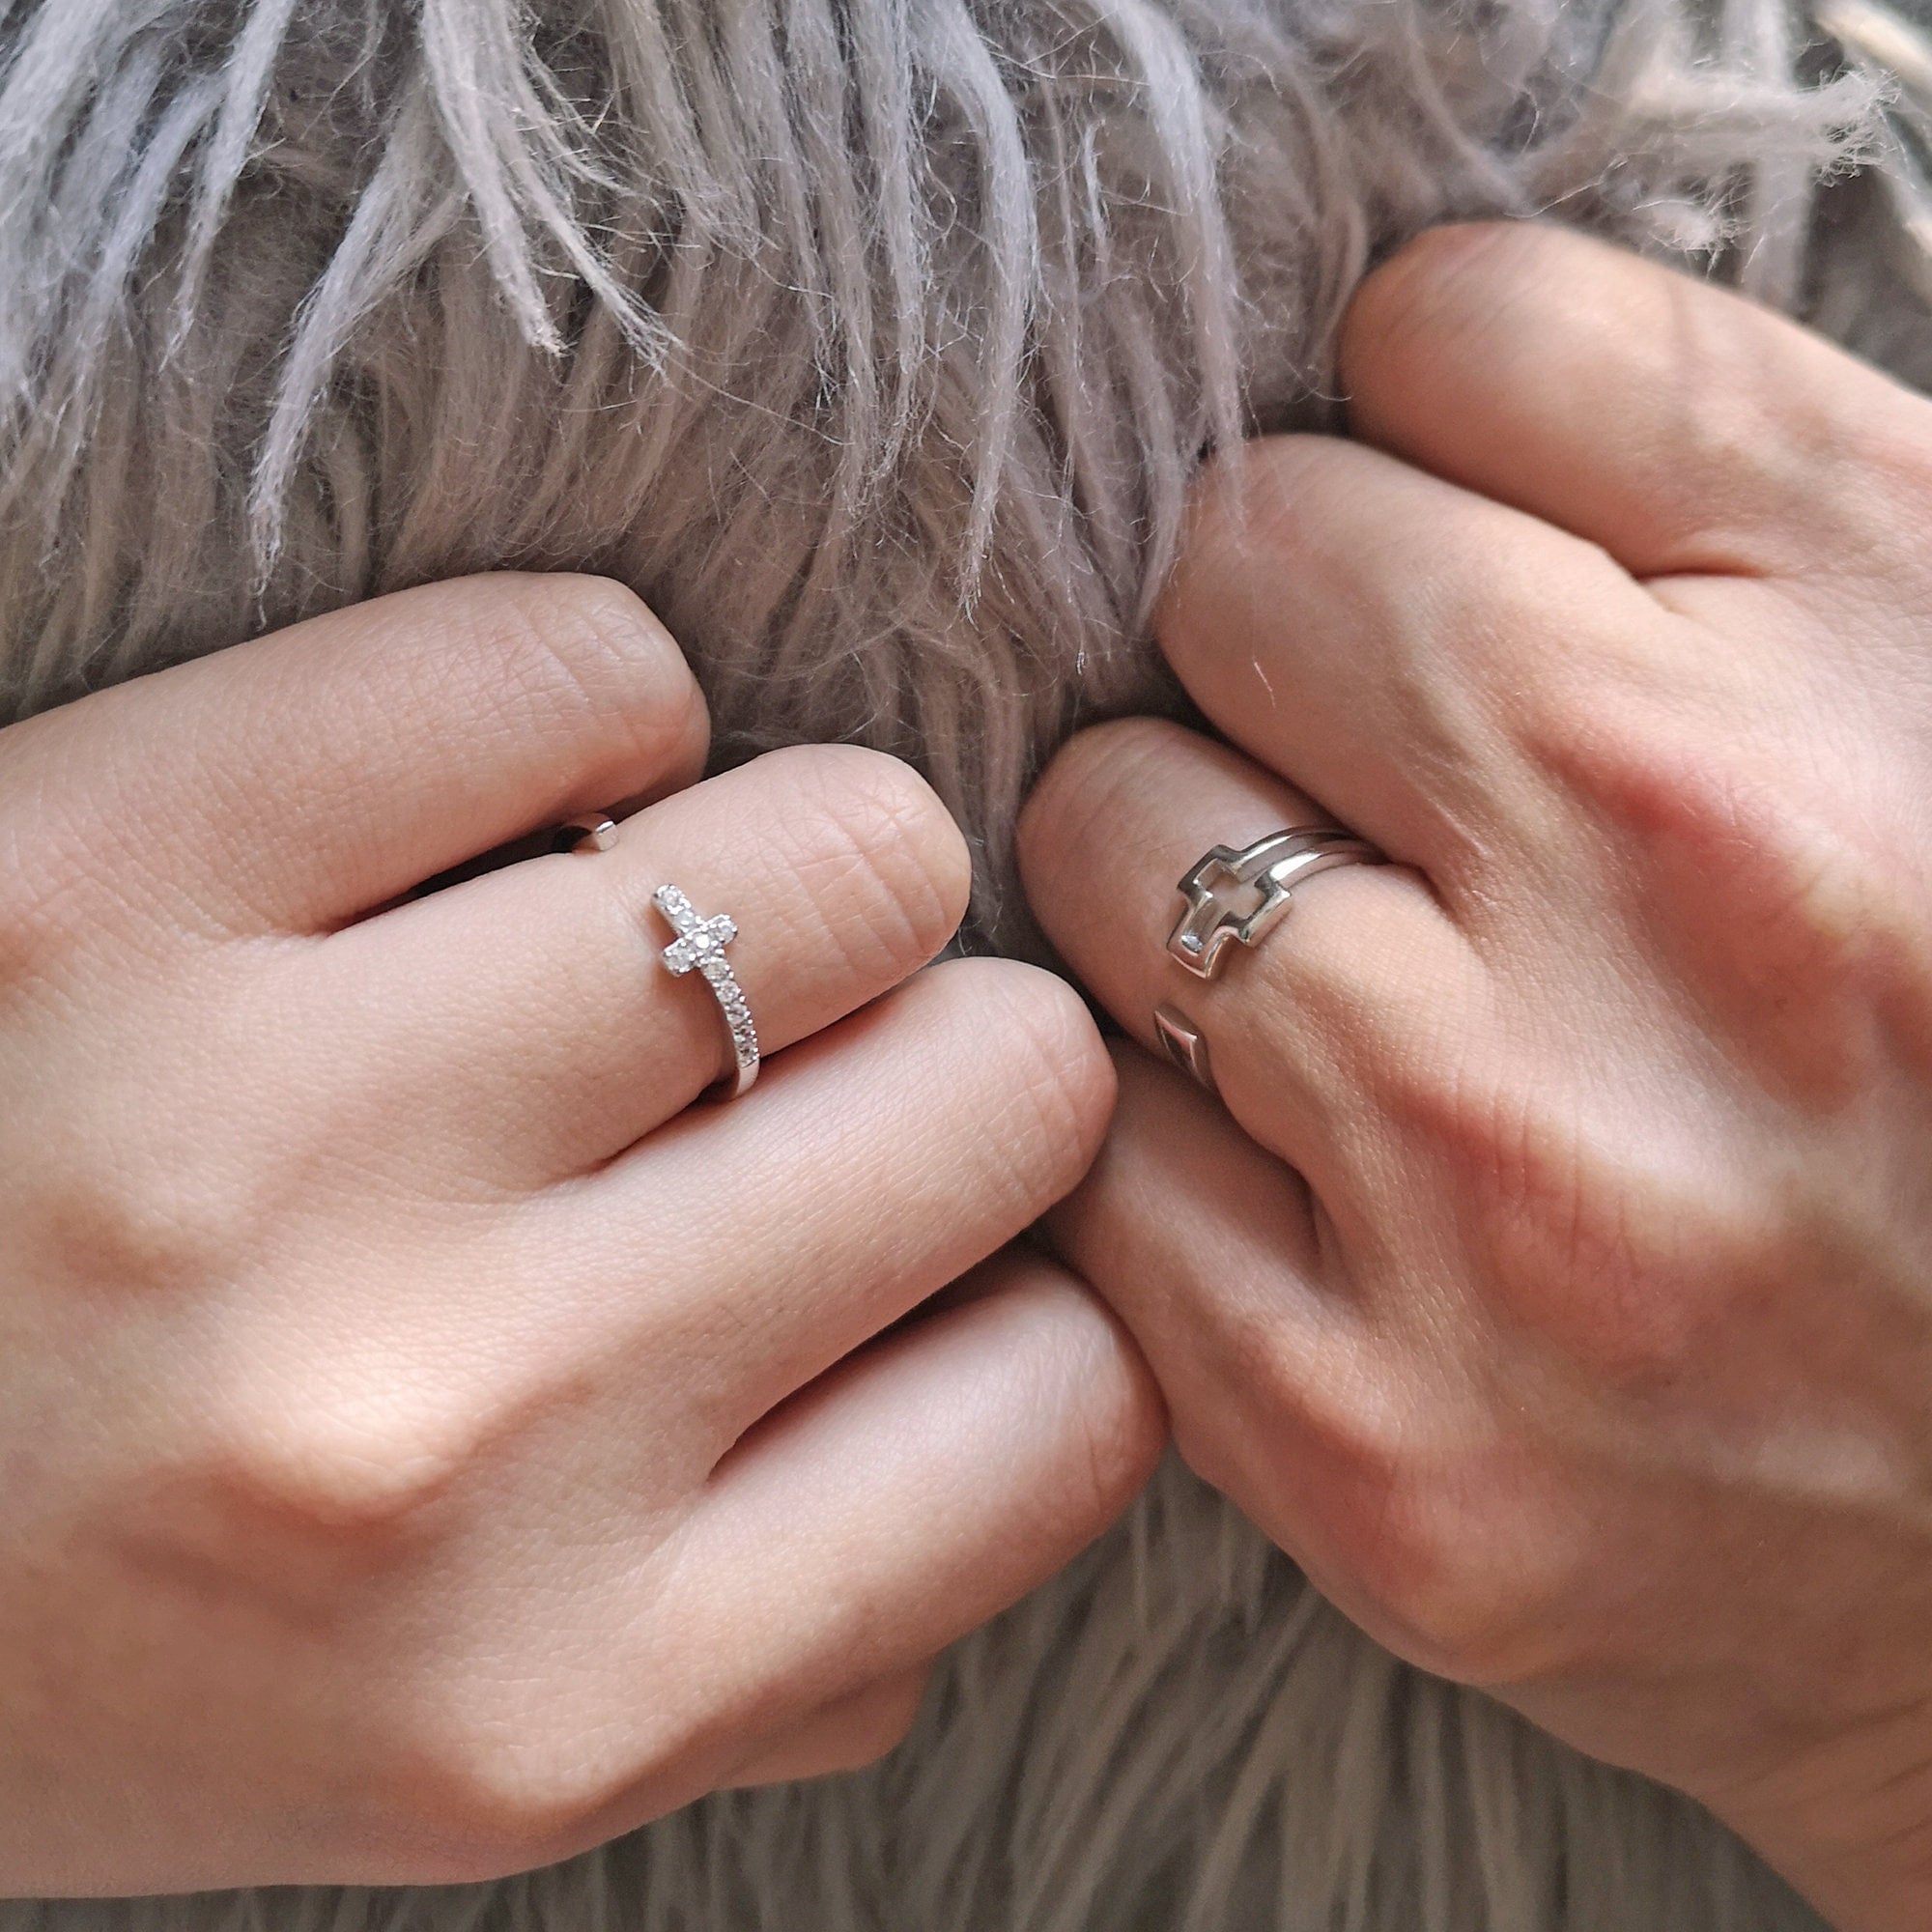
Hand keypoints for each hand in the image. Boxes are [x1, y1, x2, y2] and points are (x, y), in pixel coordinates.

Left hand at [0, 573, 1161, 1893]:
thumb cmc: (71, 1653)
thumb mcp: (453, 1775)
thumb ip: (789, 1651)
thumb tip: (1026, 1408)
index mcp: (557, 1696)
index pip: (1077, 1404)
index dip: (1045, 1285)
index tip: (946, 1241)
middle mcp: (441, 1431)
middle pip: (1008, 1091)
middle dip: (948, 1058)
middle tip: (796, 1068)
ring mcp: (263, 1135)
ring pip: (844, 853)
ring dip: (802, 870)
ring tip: (644, 928)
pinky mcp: (91, 871)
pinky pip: (575, 670)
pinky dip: (587, 709)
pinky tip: (488, 812)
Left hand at [1020, 223, 1931, 1931]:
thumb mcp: (1928, 696)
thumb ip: (1687, 490)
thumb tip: (1380, 372)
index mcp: (1893, 637)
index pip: (1454, 330)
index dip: (1425, 423)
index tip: (1456, 535)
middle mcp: (1707, 877)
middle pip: (1239, 559)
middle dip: (1281, 643)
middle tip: (1379, 775)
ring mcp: (1520, 1172)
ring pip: (1101, 823)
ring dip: (1174, 875)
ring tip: (1334, 980)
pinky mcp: (1369, 1432)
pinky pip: (1078, 1135)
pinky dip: (1148, 1126)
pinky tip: (1291, 1174)